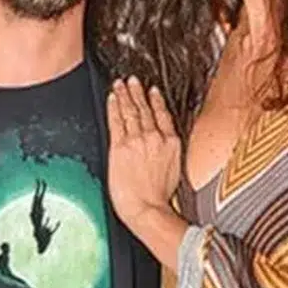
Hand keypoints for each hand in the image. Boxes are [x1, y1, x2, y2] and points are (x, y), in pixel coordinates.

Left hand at [105, 77, 181, 226]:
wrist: (147, 208)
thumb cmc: (159, 198)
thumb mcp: (174, 171)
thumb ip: (168, 154)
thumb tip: (163, 150)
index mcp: (171, 144)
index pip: (162, 116)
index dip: (156, 101)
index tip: (153, 91)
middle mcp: (155, 138)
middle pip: (145, 110)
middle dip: (138, 92)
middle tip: (133, 80)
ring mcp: (137, 140)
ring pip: (131, 111)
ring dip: (125, 95)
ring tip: (121, 84)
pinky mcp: (120, 146)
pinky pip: (117, 120)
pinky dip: (115, 106)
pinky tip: (113, 97)